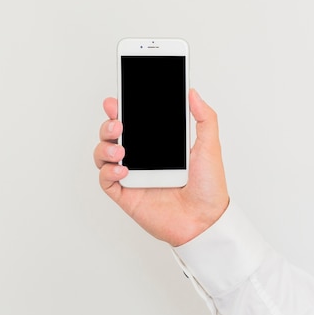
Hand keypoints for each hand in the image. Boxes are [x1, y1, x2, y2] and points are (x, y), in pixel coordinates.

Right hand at [94, 89, 228, 246]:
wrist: (206, 221)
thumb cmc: (208, 188)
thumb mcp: (210, 147)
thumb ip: (204, 118)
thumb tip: (193, 93)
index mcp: (157, 145)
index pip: (132, 123)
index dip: (120, 110)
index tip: (115, 101)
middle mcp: (141, 159)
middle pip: (112, 136)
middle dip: (108, 125)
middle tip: (118, 122)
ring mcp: (131, 176)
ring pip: (103, 155)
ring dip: (105, 147)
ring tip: (120, 149)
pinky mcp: (125, 195)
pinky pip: (106, 180)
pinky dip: (108, 171)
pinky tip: (122, 169)